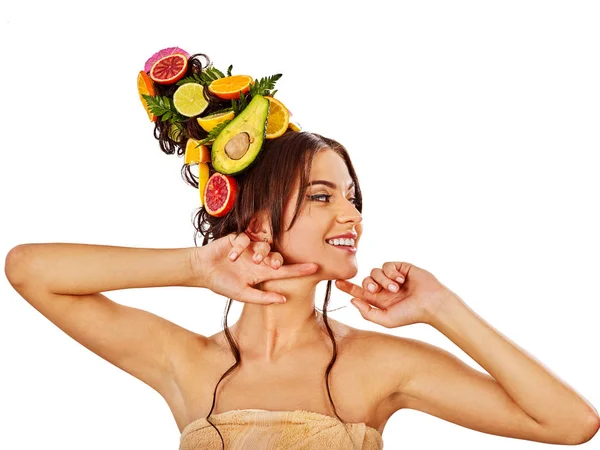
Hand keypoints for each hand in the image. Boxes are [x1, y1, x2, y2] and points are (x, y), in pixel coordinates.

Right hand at [193, 232, 318, 304]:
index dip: (300, 270)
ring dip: (259, 252)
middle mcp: (258, 259)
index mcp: (261, 273)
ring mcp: (249, 247)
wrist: (202, 270)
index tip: (316, 267)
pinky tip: (232, 255)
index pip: (285, 271)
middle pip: (277, 256)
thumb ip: (262, 298)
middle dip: (277, 260)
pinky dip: (240, 247)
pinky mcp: (238, 238)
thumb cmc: (222, 283)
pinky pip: (245, 238)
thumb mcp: (242, 294)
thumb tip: (284, 300)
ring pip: (263, 245)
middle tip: (273, 265)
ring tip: (251, 260)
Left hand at [334, 261, 452, 327]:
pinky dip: (391, 272)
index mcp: (379, 300)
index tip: (336, 283)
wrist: (431, 303)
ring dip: (383, 280)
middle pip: (365, 280)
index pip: (359, 291)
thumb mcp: (386, 320)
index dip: (347, 287)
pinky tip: (401, 280)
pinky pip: (387, 264)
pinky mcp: (400, 267)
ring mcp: (392, 277)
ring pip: (375, 271)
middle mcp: (384, 288)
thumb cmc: (411, 314)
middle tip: (375, 290)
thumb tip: (352, 300)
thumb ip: (367, 313)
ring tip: (396, 288)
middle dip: (367, 284)